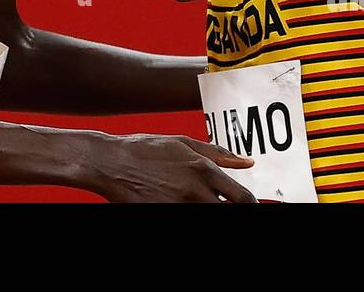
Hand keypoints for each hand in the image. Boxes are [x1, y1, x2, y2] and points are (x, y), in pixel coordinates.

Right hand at [89, 133, 255, 202]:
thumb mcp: (184, 143)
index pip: (242, 197)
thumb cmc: (146, 150)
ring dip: (211, 212)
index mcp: (203, 169)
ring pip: (209, 217)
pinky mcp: (164, 215)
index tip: (250, 206)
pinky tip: (185, 205)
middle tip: (227, 207)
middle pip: (229, 213)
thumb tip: (247, 162)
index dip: (251, 206)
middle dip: (232, 212)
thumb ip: (218, 154)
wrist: (112, 163)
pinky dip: (191, 215)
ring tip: (201, 203)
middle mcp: (194, 191)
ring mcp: (179, 207)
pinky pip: (188, 221)